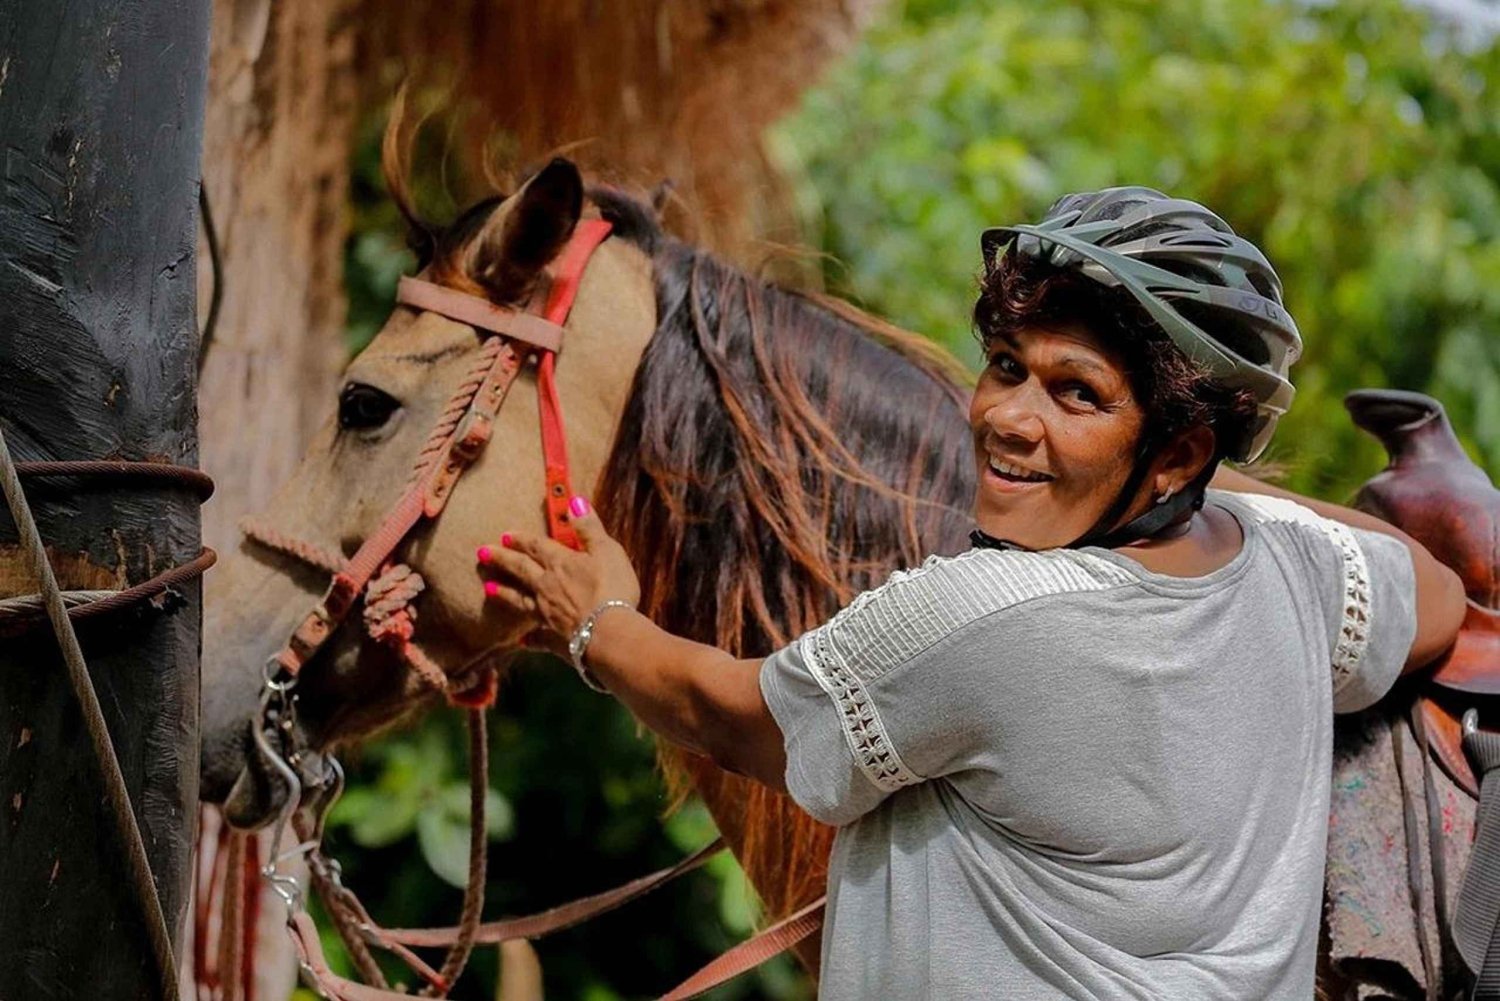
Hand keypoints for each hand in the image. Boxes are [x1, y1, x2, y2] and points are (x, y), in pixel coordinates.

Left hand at [476, 496, 641, 656]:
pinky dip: (530, 638)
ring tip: (487, 589)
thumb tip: (574, 502)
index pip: (536, 546)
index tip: (504, 534)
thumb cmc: (612, 588)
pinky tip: (522, 641)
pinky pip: (539, 638)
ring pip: (520, 600)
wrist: (610, 633)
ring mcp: (548, 613)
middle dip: (501, 560)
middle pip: (520, 570)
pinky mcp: (556, 637)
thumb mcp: (606, 550)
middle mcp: (547, 586)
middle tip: (481, 553)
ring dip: (504, 593)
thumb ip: (589, 527)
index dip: (521, 539)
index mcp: (560, 563)